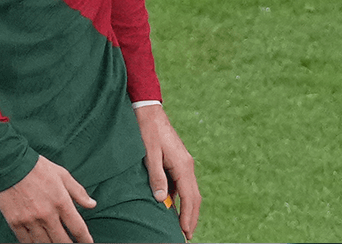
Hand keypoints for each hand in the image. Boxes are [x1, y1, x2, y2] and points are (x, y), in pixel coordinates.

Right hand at [0, 155, 96, 242]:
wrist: (10, 164)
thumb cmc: (37, 167)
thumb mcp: (62, 175)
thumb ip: (78, 192)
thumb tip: (92, 204)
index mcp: (61, 202)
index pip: (78, 228)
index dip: (85, 239)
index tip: (87, 243)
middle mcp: (47, 214)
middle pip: (62, 241)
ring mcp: (30, 220)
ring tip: (55, 243)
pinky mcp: (15, 222)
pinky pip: (26, 242)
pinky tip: (38, 242)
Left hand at [135, 104, 200, 239]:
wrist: (148, 110)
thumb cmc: (147, 130)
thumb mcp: (149, 154)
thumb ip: (156, 176)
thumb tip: (161, 199)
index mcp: (183, 165)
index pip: (189, 197)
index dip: (188, 216)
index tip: (185, 232)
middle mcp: (187, 165)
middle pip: (194, 197)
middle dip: (192, 217)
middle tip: (187, 235)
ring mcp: (183, 163)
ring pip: (190, 191)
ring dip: (187, 209)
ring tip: (182, 225)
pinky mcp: (177, 161)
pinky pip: (182, 184)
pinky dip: (181, 197)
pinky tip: (172, 206)